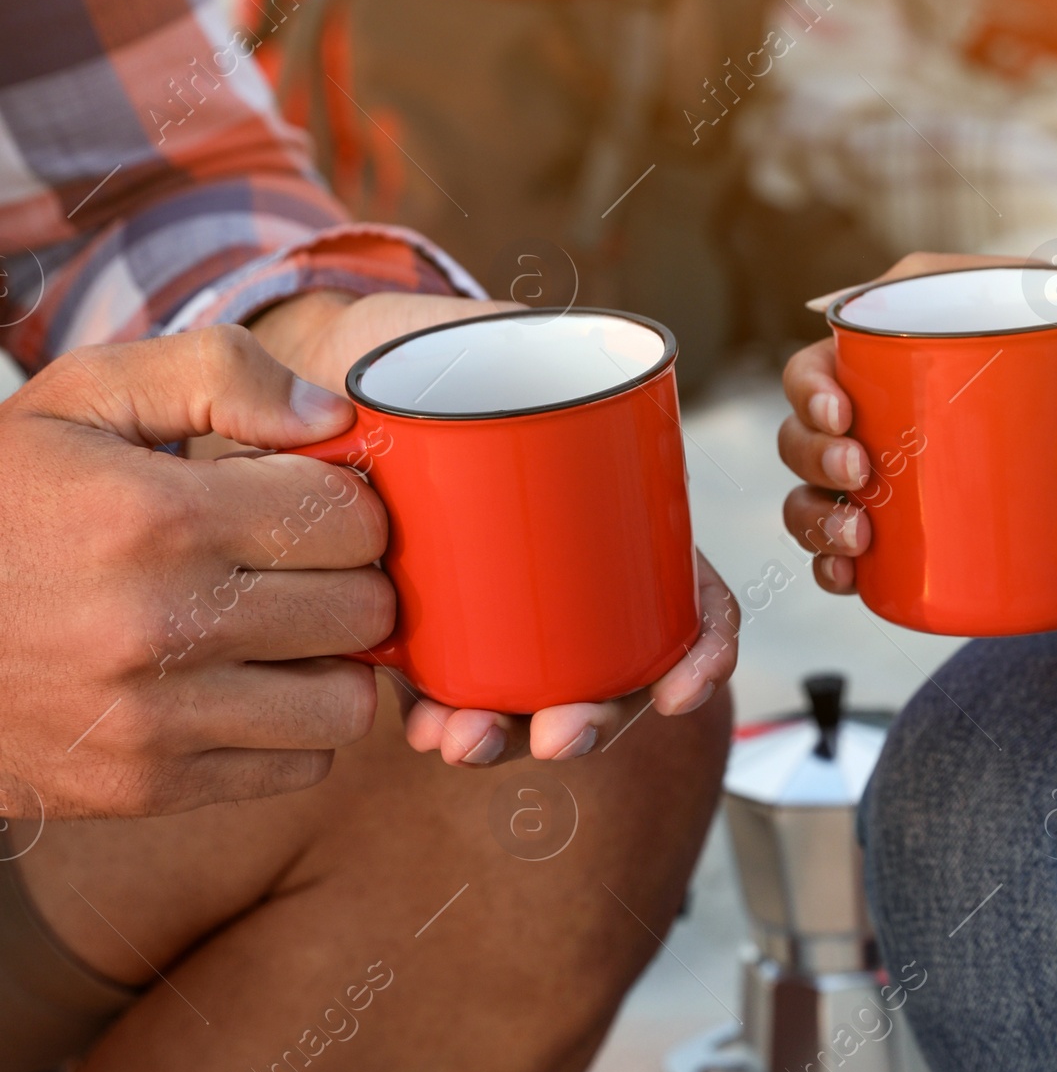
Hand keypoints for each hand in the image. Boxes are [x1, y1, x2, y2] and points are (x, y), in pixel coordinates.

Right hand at [0, 326, 390, 817]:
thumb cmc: (1, 503)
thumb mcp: (78, 399)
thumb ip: (213, 373)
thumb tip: (333, 417)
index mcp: (155, 517)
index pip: (351, 519)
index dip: (344, 501)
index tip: (301, 500)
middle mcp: (163, 626)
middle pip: (363, 609)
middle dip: (347, 576)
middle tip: (295, 562)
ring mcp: (157, 721)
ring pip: (345, 703)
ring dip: (331, 662)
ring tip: (279, 628)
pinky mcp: (148, 788)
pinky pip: (297, 768)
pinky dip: (289, 730)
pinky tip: (238, 684)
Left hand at [248, 290, 739, 765]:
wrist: (340, 357)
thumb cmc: (429, 339)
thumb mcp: (480, 328)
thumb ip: (498, 331)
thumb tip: (516, 344)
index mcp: (613, 508)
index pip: (687, 594)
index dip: (701, 650)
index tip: (680, 687)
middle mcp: (571, 566)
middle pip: (614, 667)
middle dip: (593, 720)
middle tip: (556, 733)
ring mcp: (505, 599)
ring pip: (535, 695)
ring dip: (511, 737)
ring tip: (464, 742)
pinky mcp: (433, 616)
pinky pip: (459, 690)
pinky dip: (450, 723)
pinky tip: (422, 729)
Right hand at [779, 254, 1019, 591]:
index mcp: (886, 354)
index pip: (812, 370)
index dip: (809, 392)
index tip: (843, 413)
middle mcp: (871, 413)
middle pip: (801, 438)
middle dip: (815, 458)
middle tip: (861, 474)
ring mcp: (880, 476)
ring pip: (808, 498)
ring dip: (816, 519)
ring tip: (859, 536)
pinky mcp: (898, 532)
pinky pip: (840, 554)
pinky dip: (833, 568)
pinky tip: (849, 576)